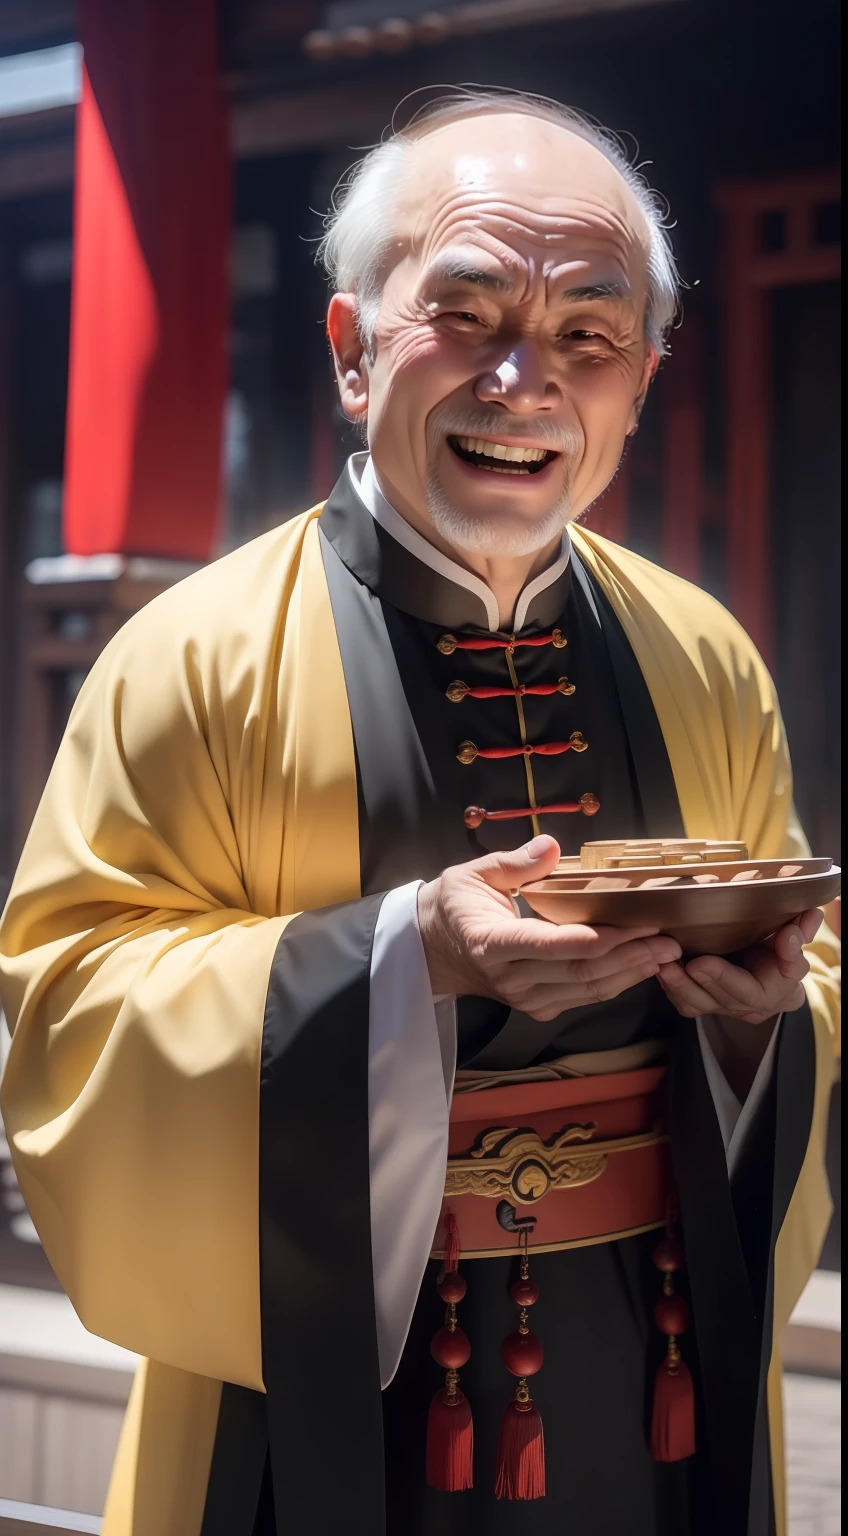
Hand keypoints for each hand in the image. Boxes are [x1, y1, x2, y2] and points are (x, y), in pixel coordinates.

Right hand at [417, 834, 681, 1021]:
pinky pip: (583, 998)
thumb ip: (514, 862)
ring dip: (630, 972)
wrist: (435, 948)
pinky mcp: (537, 1007)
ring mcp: (524, 998)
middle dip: (628, 954)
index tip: (633, 924)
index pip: (547, 945)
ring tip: (665, 951)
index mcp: (491, 942)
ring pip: (586, 990)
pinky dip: (615, 983)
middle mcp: (510, 977)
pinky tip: (641, 966)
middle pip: (578, 971)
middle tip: (666, 936)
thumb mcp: (475, 872)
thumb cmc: (457, 904)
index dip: (594, 939)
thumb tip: (550, 846)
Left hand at [656, 908, 823, 1024]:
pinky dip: (669, 985)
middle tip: (676, 961)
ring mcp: (722, 1007)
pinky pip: (684, 1002)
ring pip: (696, 1004)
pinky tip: (657, 966)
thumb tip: (811, 915)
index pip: (749, 991)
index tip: (702, 963)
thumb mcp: (794, 946)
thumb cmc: (782, 957)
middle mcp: (745, 1006)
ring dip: (676, 984)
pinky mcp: (703, 1004)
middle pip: (719, 999)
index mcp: (771, 993)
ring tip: (660, 963)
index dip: (725, 978)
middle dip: (695, 980)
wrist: (771, 978)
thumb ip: (800, 934)